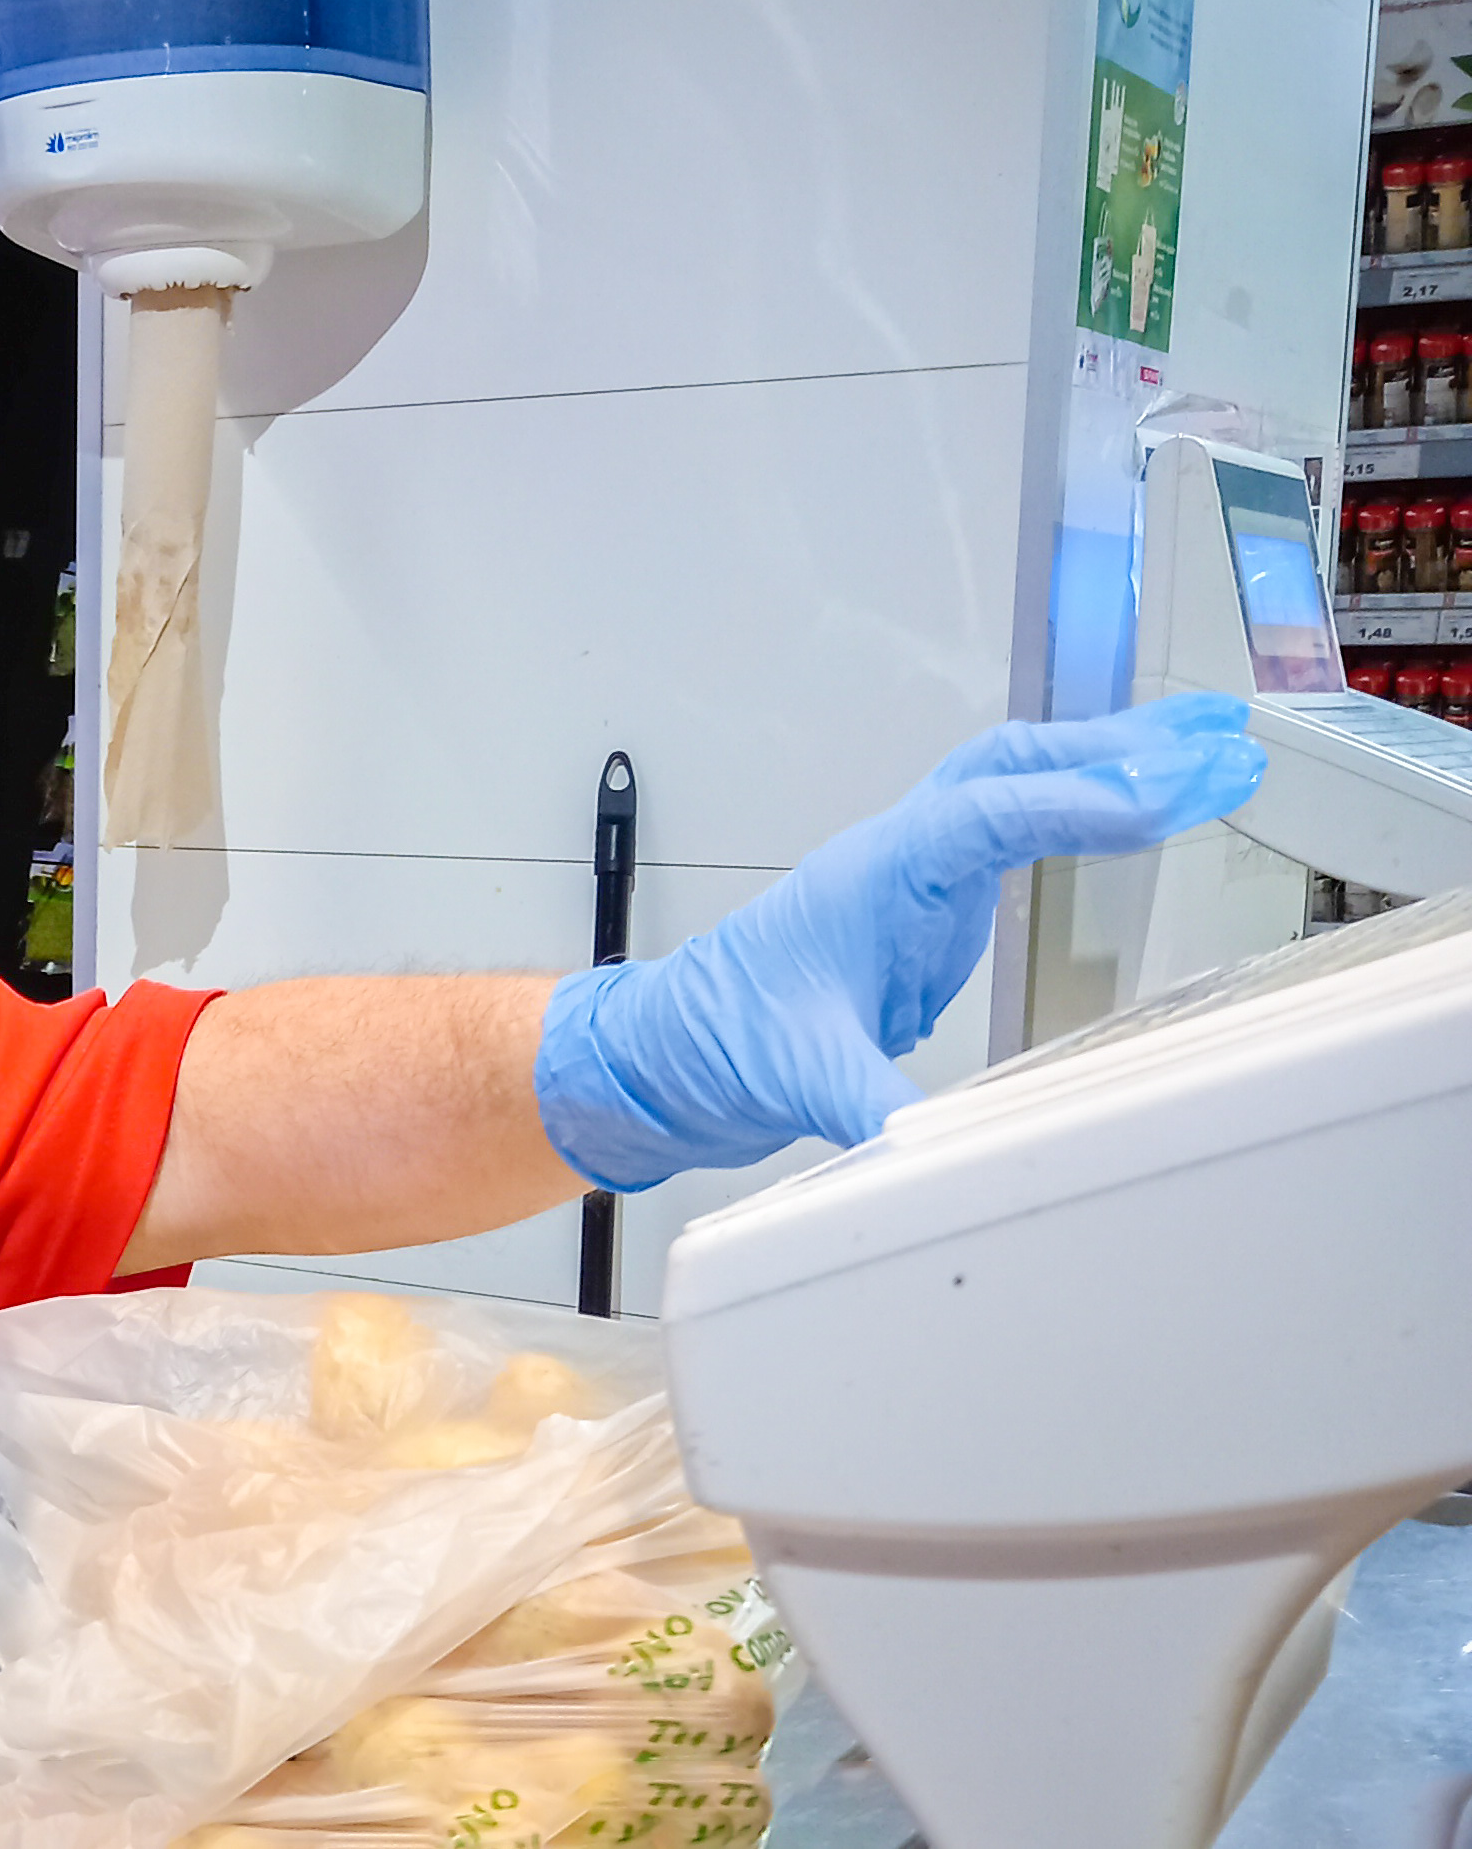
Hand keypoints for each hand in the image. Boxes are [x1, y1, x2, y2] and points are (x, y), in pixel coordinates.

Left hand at [532, 694, 1266, 1190]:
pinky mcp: (925, 899)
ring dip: (1104, 759)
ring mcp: (912, 871)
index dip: (1075, 801)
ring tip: (1205, 743)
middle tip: (1216, 743)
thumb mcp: (796, 1079)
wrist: (671, 1047)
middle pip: (1011, 765)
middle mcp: (896, 857)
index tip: (1164, 794)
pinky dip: (1079, 803)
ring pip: (1012, 782)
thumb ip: (864, 1106)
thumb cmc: (719, 1043)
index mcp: (870, 878)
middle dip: (1113, 749)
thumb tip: (925, 1144)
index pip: (986, 814)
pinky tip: (1137, 805)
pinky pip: (1012, 824)